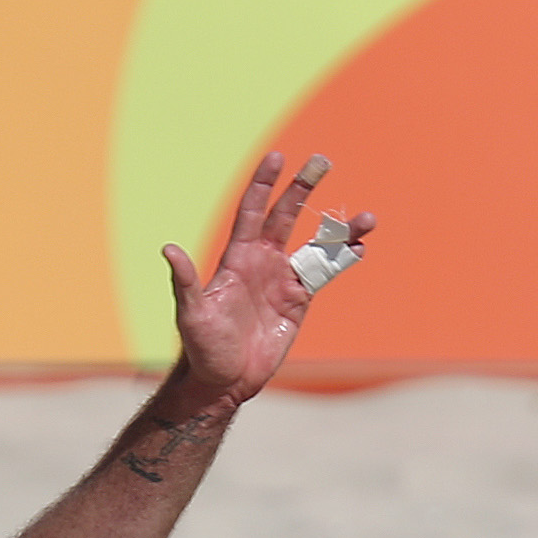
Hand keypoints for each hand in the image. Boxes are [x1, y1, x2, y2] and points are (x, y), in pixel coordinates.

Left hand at [161, 152, 375, 408]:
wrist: (224, 380)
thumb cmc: (201, 347)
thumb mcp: (191, 314)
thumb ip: (185, 282)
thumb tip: (170, 250)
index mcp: (237, 257)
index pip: (253, 211)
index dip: (264, 184)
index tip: (277, 157)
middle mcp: (262, 262)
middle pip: (287, 215)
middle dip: (304, 187)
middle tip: (323, 160)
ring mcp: (282, 280)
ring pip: (315, 245)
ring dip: (339, 229)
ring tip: (367, 218)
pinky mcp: (298, 302)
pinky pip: (325, 274)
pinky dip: (343, 260)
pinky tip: (361, 248)